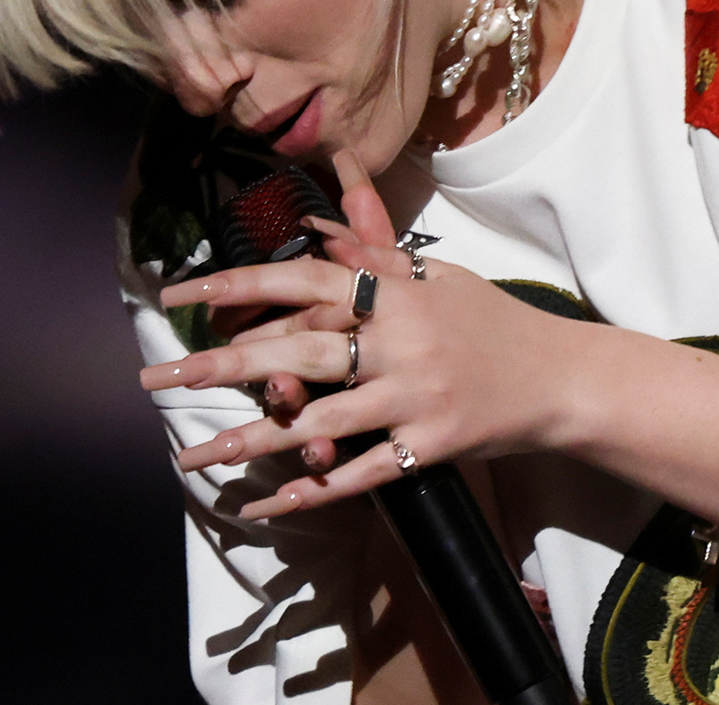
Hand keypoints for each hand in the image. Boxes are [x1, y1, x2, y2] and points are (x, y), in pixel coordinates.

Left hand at [142, 150, 581, 518]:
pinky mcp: (430, 445)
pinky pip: (361, 473)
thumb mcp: (437, 275)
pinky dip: (311, 489)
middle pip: (296, 349)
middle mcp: (400, 340)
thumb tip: (319, 218)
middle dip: (220, 365)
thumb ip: (375, 251)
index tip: (180, 297)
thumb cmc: (492, 320)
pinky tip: (264, 500)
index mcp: (396, 292)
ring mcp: (414, 396)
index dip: (238, 284)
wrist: (560, 378)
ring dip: (250, 438)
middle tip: (158, 380)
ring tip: (193, 453)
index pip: (303, 278)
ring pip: (318, 419)